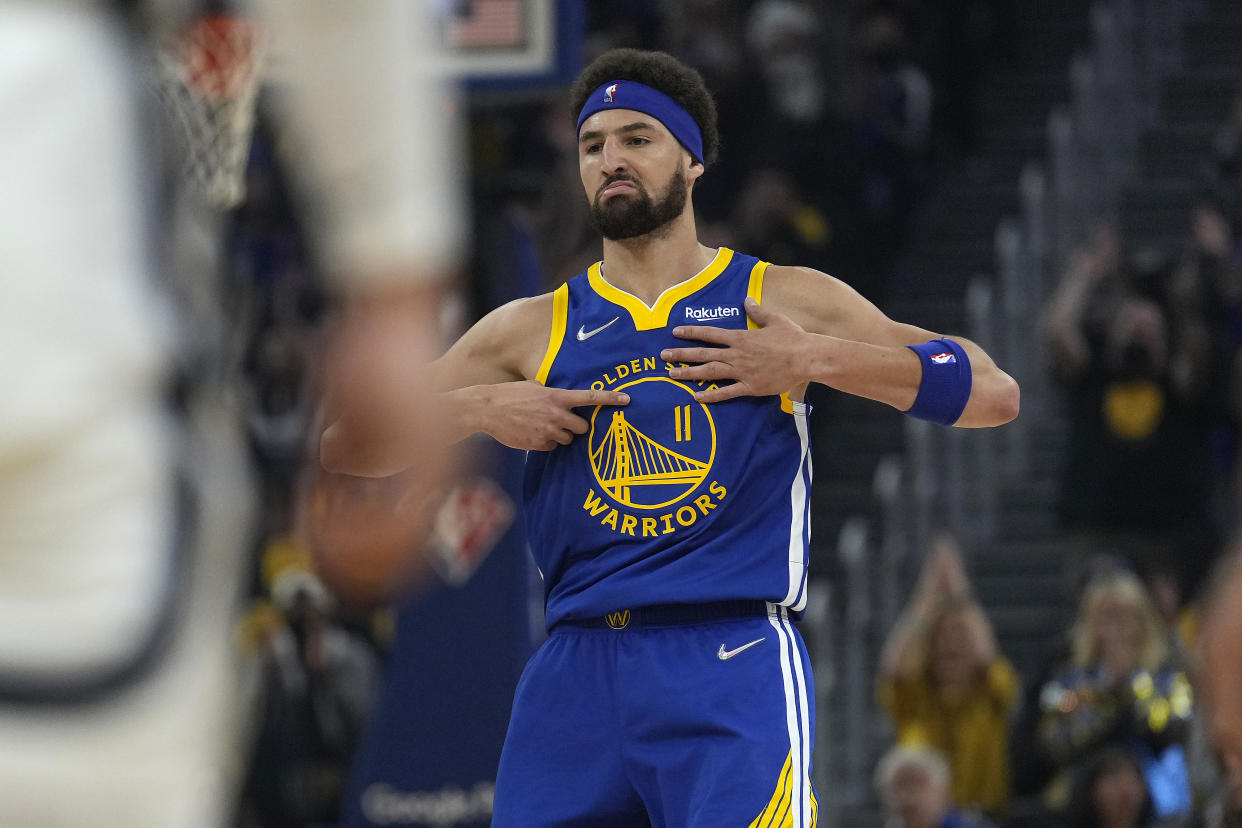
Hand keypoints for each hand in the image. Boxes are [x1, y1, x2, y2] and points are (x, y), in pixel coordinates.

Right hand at [467, 381, 629, 450]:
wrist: (485, 409)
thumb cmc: (509, 394)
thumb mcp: (534, 386)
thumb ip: (552, 393)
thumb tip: (564, 399)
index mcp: (556, 397)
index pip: (589, 398)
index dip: (610, 398)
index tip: (627, 399)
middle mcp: (555, 415)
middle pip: (583, 426)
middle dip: (577, 425)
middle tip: (563, 420)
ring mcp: (547, 431)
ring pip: (567, 439)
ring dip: (560, 434)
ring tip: (541, 424)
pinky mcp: (538, 444)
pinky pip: (552, 446)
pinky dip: (546, 442)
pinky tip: (532, 432)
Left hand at [660, 298, 813, 402]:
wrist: (807, 357)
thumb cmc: (793, 338)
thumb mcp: (774, 319)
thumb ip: (757, 311)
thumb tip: (746, 300)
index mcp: (741, 337)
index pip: (710, 334)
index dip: (691, 332)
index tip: (675, 332)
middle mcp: (737, 354)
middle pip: (704, 354)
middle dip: (681, 355)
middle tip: (662, 357)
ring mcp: (742, 372)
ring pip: (710, 373)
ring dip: (689, 374)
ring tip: (672, 375)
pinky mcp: (751, 387)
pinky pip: (727, 393)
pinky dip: (711, 395)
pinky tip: (696, 397)